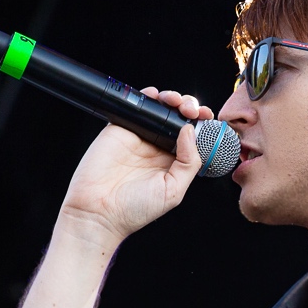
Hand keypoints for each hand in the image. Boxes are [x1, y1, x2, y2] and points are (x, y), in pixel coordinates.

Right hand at [58, 89, 211, 243]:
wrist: (99, 211)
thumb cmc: (135, 209)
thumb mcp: (173, 190)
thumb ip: (187, 162)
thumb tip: (190, 131)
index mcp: (173, 162)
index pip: (193, 137)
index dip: (202, 125)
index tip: (208, 118)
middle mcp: (157, 147)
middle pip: (179, 118)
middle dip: (190, 108)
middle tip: (193, 111)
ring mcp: (139, 136)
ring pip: (160, 108)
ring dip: (173, 99)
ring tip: (178, 103)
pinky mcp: (120, 128)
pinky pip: (136, 106)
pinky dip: (149, 96)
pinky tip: (158, 97)